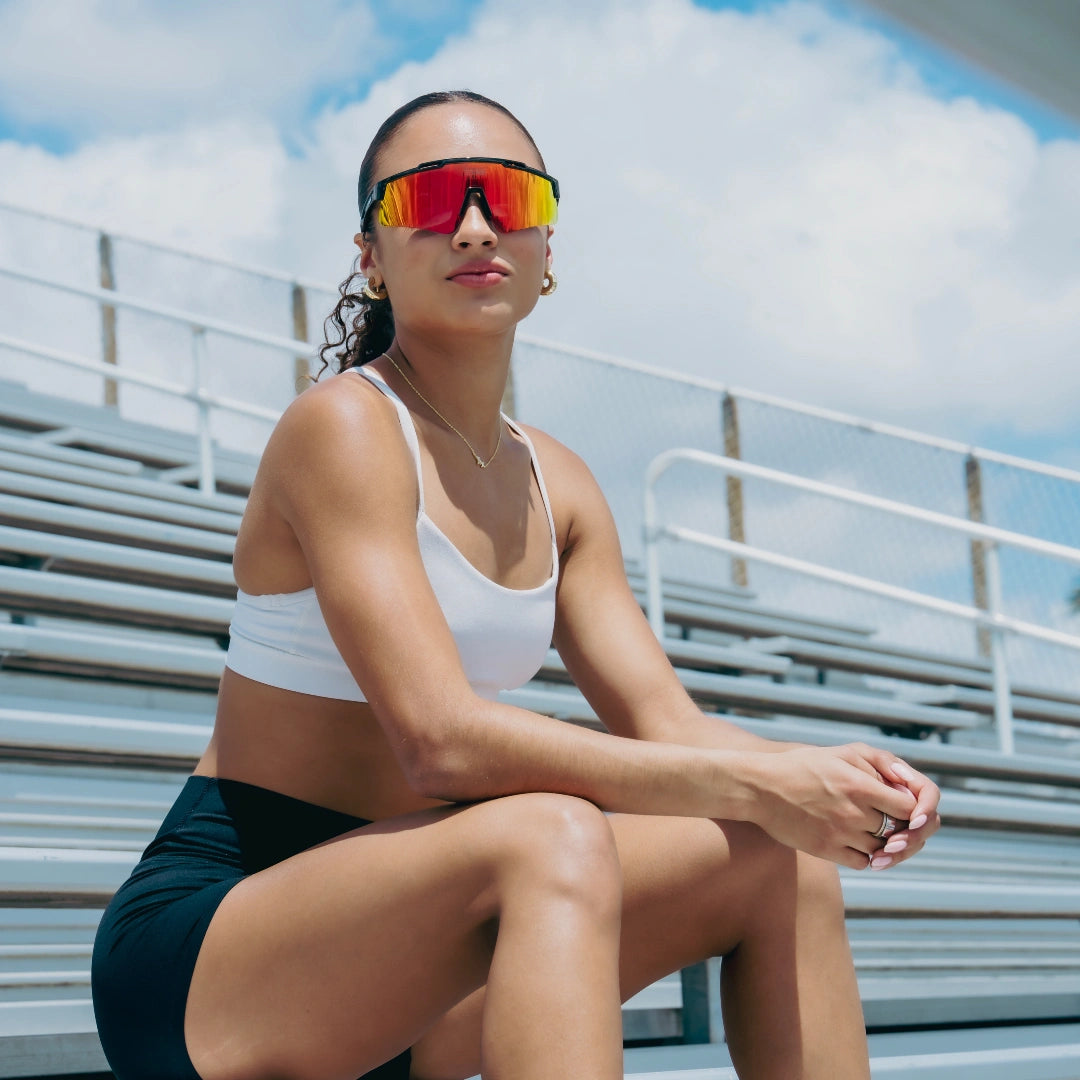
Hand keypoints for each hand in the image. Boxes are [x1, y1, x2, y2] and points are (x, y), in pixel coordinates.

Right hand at [747, 742, 934, 869]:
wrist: (760, 787)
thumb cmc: (802, 765)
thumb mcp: (841, 753)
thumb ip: (878, 764)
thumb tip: (906, 784)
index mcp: (859, 785)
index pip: (909, 807)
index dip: (914, 808)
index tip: (905, 805)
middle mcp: (853, 812)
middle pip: (898, 830)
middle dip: (902, 826)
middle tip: (896, 820)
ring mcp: (840, 834)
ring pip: (882, 849)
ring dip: (886, 842)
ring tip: (875, 828)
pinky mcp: (826, 850)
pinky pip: (863, 862)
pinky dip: (868, 855)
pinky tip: (860, 842)